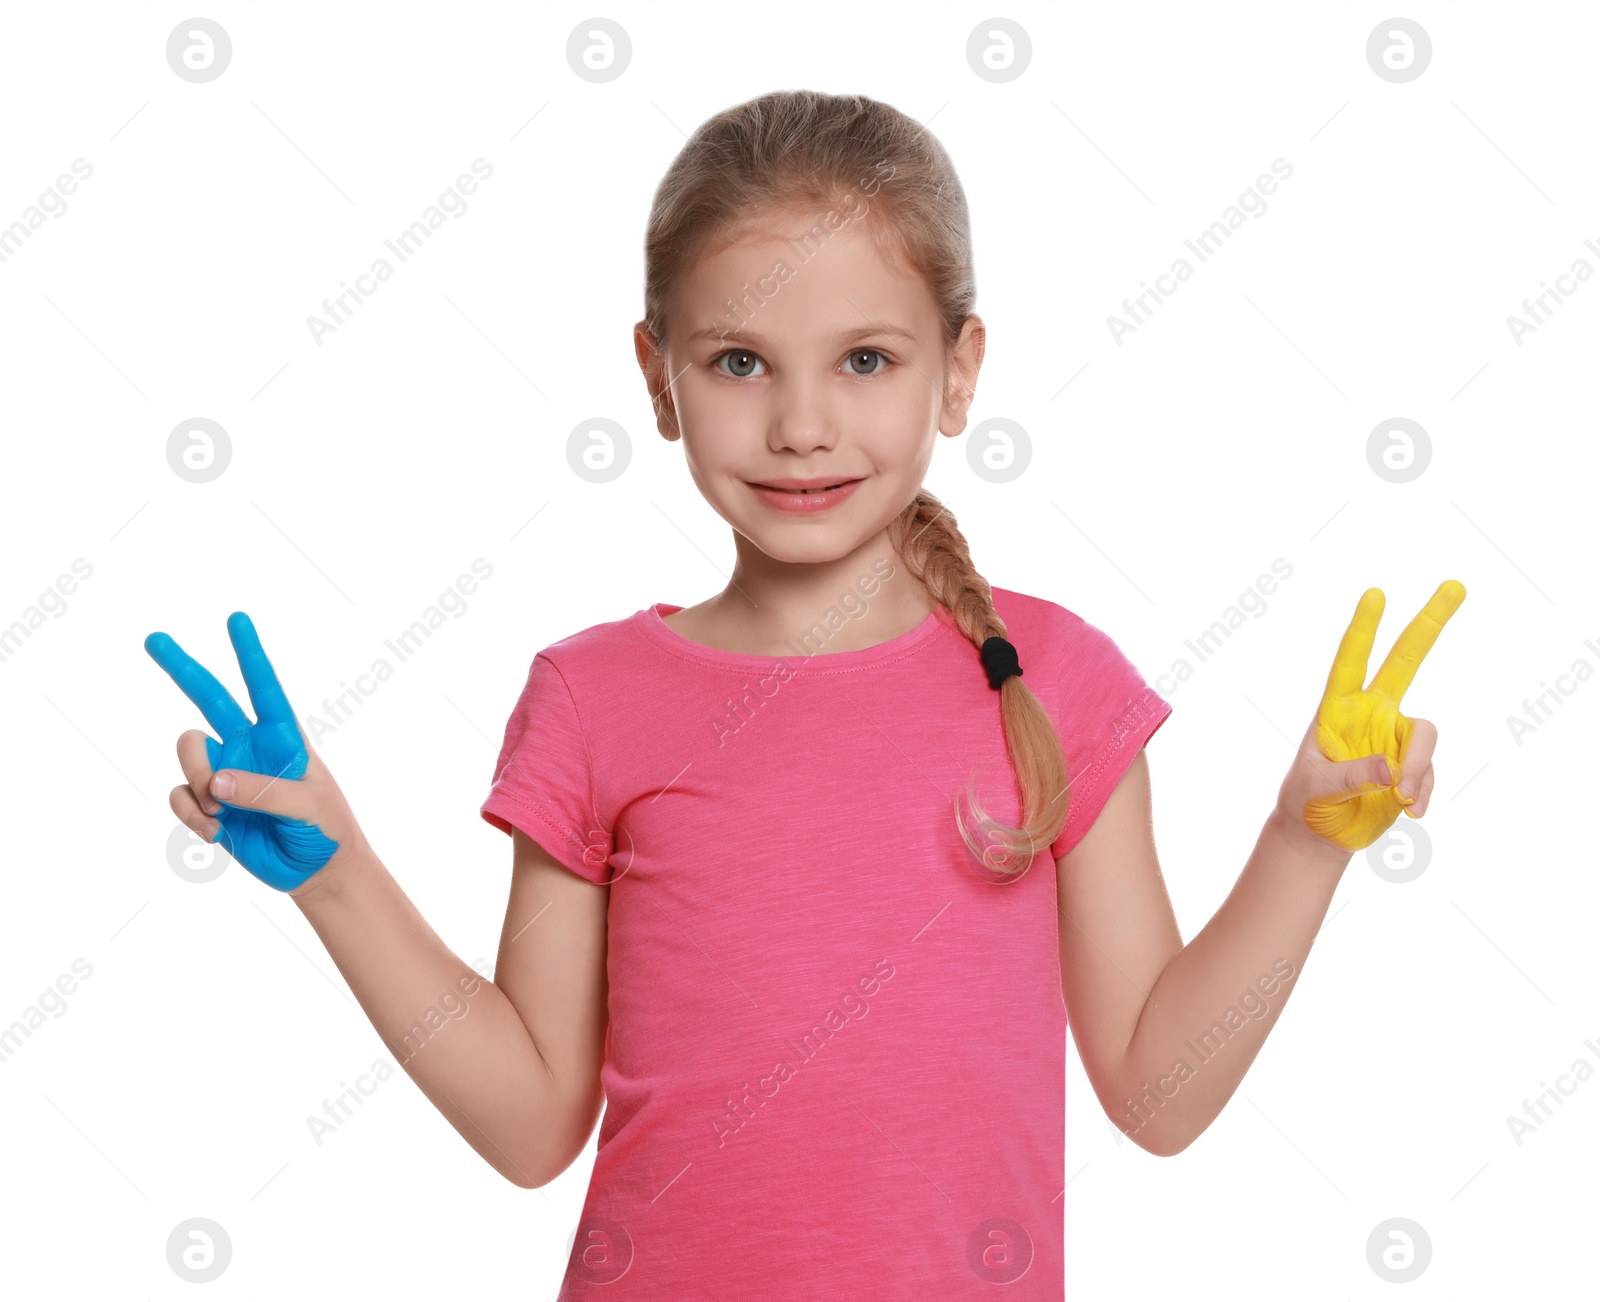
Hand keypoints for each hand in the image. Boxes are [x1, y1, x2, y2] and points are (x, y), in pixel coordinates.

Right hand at [145, 611, 362, 892]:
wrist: (315, 871)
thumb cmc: (326, 829)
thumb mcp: (310, 807)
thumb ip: (265, 791)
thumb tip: (217, 783)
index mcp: (283, 737)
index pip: (265, 687)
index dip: (250, 653)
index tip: (237, 619)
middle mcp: (249, 745)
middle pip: (209, 697)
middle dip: (182, 667)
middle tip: (152, 638)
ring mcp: (226, 772)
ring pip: (187, 752)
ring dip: (198, 780)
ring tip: (222, 813)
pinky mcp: (209, 803)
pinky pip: (179, 795)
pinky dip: (191, 815)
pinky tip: (216, 833)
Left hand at [1273, 580, 1465, 854]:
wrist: (1321, 834)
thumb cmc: (1306, 800)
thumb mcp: (1317, 787)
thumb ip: (1352, 776)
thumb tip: (1391, 771)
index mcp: (1337, 709)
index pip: (1350, 661)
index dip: (1363, 629)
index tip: (1374, 593)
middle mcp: (1371, 713)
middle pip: (1404, 661)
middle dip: (1429, 623)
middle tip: (1456, 584)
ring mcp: (1394, 736)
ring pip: (1426, 736)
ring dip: (1420, 769)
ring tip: (1403, 801)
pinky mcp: (1413, 763)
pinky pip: (1432, 771)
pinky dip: (1425, 792)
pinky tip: (1410, 811)